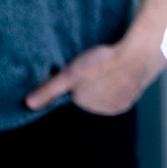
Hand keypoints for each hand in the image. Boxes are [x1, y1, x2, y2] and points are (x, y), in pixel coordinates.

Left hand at [24, 40, 160, 115]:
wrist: (138, 56)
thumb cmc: (103, 64)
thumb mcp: (71, 74)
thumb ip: (49, 90)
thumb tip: (28, 105)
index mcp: (88, 108)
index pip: (74, 100)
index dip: (73, 87)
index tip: (77, 75)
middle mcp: (104, 111)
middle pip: (91, 98)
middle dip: (89, 87)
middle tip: (91, 69)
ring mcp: (121, 104)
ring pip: (107, 94)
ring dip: (104, 85)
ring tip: (104, 69)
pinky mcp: (134, 95)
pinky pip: (122, 91)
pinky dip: (119, 83)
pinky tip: (117, 71)